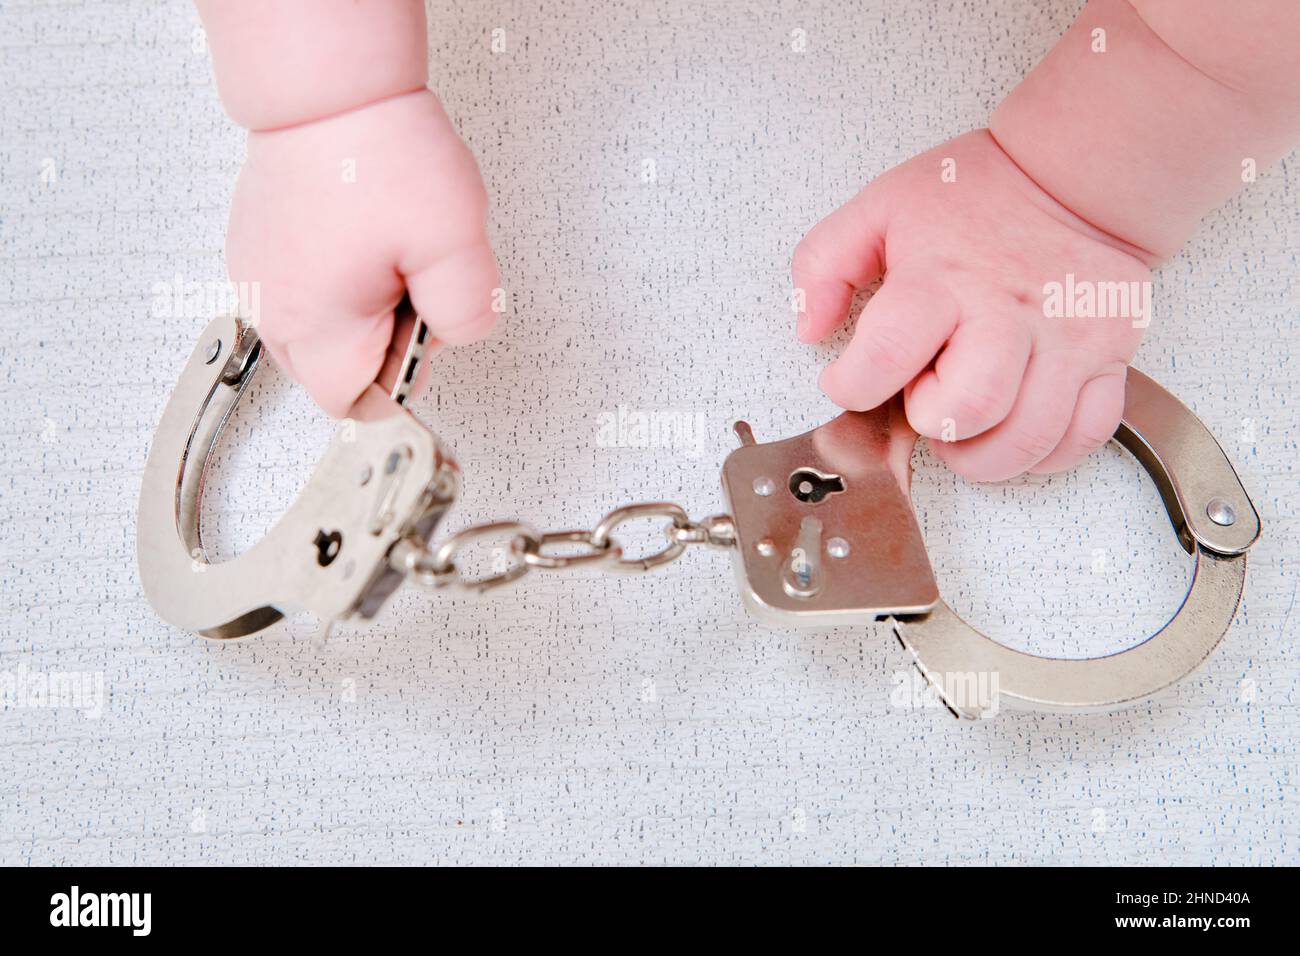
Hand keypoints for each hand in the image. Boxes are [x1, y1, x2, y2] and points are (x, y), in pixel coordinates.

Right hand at [225, 89, 499, 416]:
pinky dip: (335, 280)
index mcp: (316, 325)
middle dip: (382, 346)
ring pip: (317, 334)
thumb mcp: (455, 246)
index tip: (424, 332)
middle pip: (335, 375)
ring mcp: (258, 277)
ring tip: (383, 253)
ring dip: (359, 312)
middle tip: (410, 284)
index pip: (359, 404)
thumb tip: (459, 336)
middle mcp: (274, 309)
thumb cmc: (377, 153)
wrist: (329, 87)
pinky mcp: (256, 245)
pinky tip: (359, 238)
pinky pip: (302, 292)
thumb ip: (467, 313)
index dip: (403, 378)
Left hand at [792, 129, 1152, 480]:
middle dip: (932, 424)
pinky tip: (1014, 428)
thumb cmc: (975, 196)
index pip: (886, 355)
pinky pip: (1084, 435)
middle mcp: (1009, 311)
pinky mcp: (1110, 355)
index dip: (852, 386)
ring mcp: (1067, 337)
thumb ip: (825, 263)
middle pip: (970, 407)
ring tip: (963, 426)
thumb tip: (810, 327)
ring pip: (1027, 438)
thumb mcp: (880, 207)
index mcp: (943, 277)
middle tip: (924, 401)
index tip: (849, 379)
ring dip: (982, 455)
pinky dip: (1044, 453)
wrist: (1073, 175)